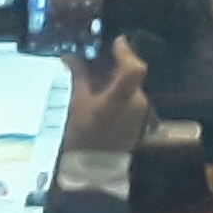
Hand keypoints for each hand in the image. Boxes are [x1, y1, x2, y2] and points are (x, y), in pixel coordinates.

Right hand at [62, 39, 153, 160]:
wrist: (93, 170)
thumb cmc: (83, 137)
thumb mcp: (77, 105)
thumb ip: (79, 77)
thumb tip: (71, 57)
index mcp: (121, 99)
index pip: (134, 68)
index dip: (126, 52)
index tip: (116, 41)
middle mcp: (137, 102)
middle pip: (132, 74)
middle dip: (116, 65)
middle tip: (97, 59)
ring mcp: (141, 111)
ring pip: (132, 85)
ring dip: (117, 79)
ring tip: (96, 77)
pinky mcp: (141, 118)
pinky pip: (132, 97)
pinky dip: (120, 91)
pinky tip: (103, 94)